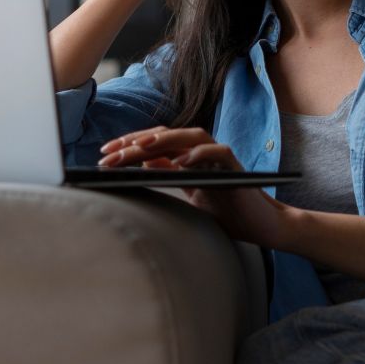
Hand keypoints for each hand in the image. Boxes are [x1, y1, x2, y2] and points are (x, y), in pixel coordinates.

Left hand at [99, 126, 290, 246]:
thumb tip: (142, 162)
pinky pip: (219, 152)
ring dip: (165, 139)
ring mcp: (220, 158)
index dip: (129, 146)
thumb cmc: (227, 213)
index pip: (155, 144)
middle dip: (136, 142)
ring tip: (141, 146)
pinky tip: (181, 160)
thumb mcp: (189, 195)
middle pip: (167, 136)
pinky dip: (200, 153)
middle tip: (110, 153)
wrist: (261, 227)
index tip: (103, 155)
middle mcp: (203, 153)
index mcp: (188, 159)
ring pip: (191, 136)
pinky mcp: (236, 167)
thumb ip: (169, 176)